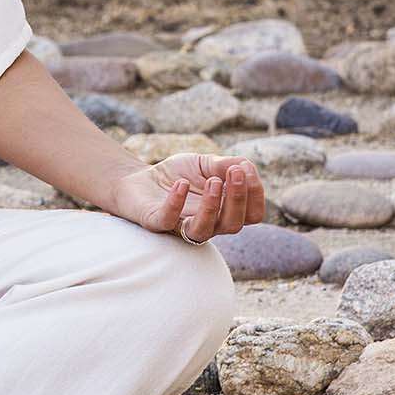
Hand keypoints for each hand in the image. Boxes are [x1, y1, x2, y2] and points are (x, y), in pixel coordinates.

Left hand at [110, 153, 265, 241]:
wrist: (139, 178)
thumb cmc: (177, 174)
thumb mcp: (206, 163)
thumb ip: (227, 164)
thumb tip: (246, 166)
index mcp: (224, 212)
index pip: (252, 216)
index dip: (255, 195)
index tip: (245, 170)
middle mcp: (207, 224)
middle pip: (233, 225)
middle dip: (238, 199)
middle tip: (234, 173)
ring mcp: (181, 225)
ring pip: (204, 231)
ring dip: (212, 207)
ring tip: (212, 181)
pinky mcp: (156, 222)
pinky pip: (168, 221)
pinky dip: (176, 203)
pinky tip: (181, 184)